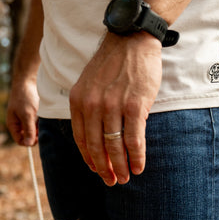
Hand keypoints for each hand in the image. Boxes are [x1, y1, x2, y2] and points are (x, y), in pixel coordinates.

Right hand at [6, 77, 39, 145]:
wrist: (27, 81)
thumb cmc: (24, 97)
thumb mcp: (27, 114)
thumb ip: (29, 129)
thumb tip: (28, 144)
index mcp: (13, 124)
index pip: (20, 140)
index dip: (29, 141)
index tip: (38, 137)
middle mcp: (19, 123)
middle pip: (28, 136)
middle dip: (36, 133)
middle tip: (41, 125)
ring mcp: (25, 118)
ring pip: (34, 129)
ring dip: (39, 126)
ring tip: (41, 117)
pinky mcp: (32, 114)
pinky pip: (37, 122)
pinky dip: (41, 120)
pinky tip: (43, 114)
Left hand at [69, 31, 161, 185]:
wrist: (131, 38)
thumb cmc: (114, 62)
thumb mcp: (90, 82)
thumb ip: (89, 105)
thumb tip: (95, 134)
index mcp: (78, 100)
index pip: (80, 139)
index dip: (89, 159)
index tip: (97, 170)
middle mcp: (92, 105)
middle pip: (96, 147)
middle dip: (104, 168)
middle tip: (113, 181)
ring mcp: (113, 106)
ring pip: (114, 146)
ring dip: (121, 166)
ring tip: (127, 178)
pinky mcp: (134, 105)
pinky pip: (134, 139)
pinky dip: (137, 157)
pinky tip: (140, 166)